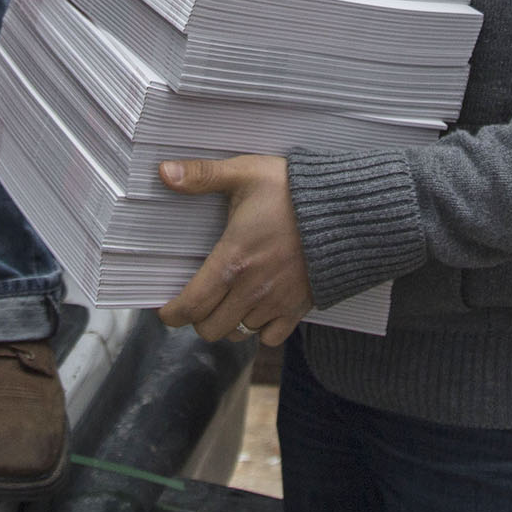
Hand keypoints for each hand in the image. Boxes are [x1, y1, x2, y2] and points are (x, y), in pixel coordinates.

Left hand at [156, 155, 314, 344]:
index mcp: (233, 260)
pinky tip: (257, 307)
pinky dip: (259, 330)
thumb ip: (202, 175)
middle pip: (210, 329)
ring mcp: (277, 302)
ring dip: (227, 322)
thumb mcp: (244, 173)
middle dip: (198, 318)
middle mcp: (252, 289)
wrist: (347, 210)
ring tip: (226, 301)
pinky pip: (270, 338)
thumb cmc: (292, 190)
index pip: (191, 305)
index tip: (166, 311)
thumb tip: (164, 173)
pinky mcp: (300, 308)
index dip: (172, 314)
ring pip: (238, 334)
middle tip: (198, 300)